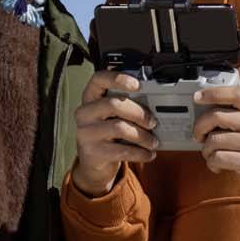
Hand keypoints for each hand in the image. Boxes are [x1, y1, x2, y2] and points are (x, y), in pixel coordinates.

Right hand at [72, 70, 155, 196]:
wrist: (94, 162)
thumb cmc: (108, 133)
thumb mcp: (113, 116)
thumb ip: (127, 105)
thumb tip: (155, 104)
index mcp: (90, 97)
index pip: (99, 79)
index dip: (118, 78)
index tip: (137, 84)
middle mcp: (85, 113)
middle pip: (113, 104)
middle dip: (138, 113)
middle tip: (152, 122)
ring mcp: (86, 133)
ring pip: (119, 128)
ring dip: (142, 136)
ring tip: (152, 142)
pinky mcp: (92, 152)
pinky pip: (122, 150)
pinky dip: (139, 153)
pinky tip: (147, 154)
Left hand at [193, 67, 239, 203]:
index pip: (236, 94)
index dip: (213, 93)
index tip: (197, 97)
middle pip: (218, 116)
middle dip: (200, 127)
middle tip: (199, 135)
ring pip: (215, 140)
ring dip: (206, 149)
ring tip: (210, 153)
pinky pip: (220, 158)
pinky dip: (212, 163)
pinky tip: (217, 165)